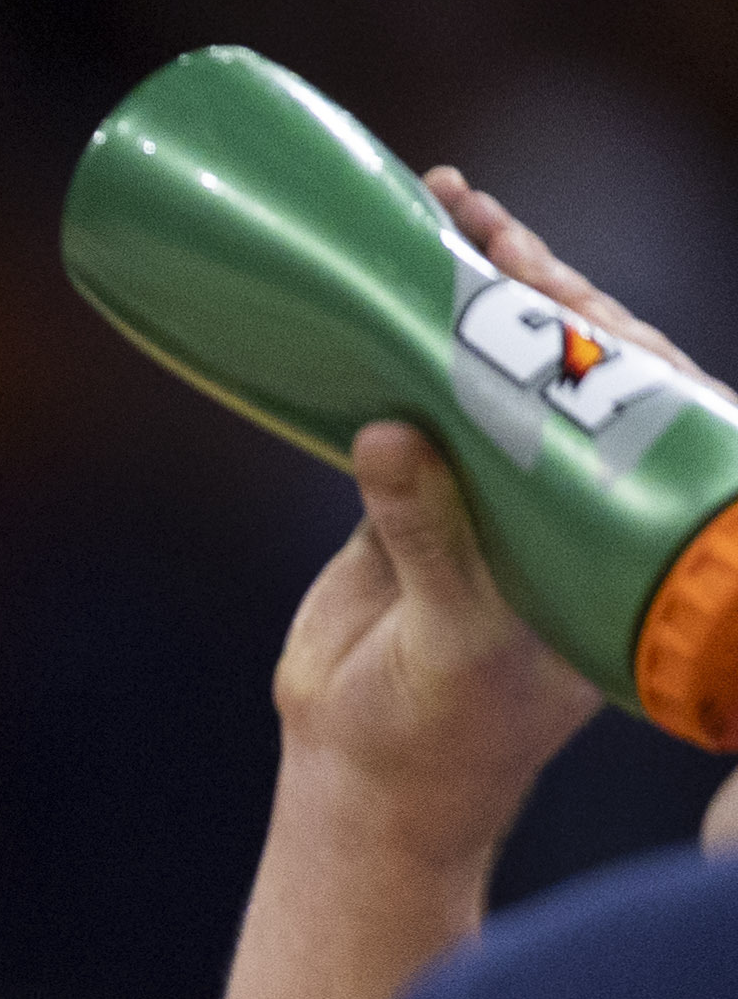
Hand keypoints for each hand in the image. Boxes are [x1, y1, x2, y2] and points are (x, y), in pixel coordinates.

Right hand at [275, 171, 691, 863]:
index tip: (555, 286)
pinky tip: (388, 275)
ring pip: (493, 368)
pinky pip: (416, 402)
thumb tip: (392, 431)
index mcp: (612, 530)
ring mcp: (492, 490)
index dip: (602, 335)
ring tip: (441, 208)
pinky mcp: (416, 499)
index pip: (635, 404)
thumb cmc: (436, 735)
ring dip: (466, 291)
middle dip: (533, 286)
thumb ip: (428, 537)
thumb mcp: (449, 639)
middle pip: (568, 366)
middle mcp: (565, 496)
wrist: (363, 790)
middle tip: (483, 223)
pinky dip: (401, 341)